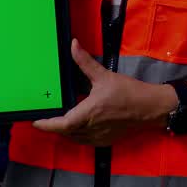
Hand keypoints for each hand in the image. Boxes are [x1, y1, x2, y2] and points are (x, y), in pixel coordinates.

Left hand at [32, 38, 174, 146]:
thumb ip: (85, 62)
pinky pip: (85, 141)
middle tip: (44, 119)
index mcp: (89, 112)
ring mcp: (99, 137)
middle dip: (54, 127)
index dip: (47, 125)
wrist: (150, 108)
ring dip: (65, 132)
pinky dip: (77, 135)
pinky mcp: (106, 141)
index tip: (35, 122)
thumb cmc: (128, 91)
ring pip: (74, 138)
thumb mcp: (104, 75)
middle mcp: (91, 128)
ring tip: (58, 122)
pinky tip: (77, 126)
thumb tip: (73, 44)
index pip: (62, 124)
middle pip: (65, 132)